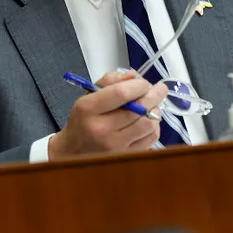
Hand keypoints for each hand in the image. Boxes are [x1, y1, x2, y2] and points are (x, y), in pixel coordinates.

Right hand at [48, 69, 169, 159]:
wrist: (73, 151)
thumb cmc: (83, 120)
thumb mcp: (88, 95)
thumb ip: (110, 80)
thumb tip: (134, 76)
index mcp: (89, 109)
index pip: (122, 93)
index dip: (138, 85)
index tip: (143, 83)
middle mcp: (102, 129)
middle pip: (139, 109)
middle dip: (154, 95)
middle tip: (159, 89)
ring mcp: (115, 146)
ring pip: (148, 124)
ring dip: (155, 112)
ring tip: (152, 106)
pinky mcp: (125, 156)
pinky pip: (150, 139)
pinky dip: (154, 127)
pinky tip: (148, 121)